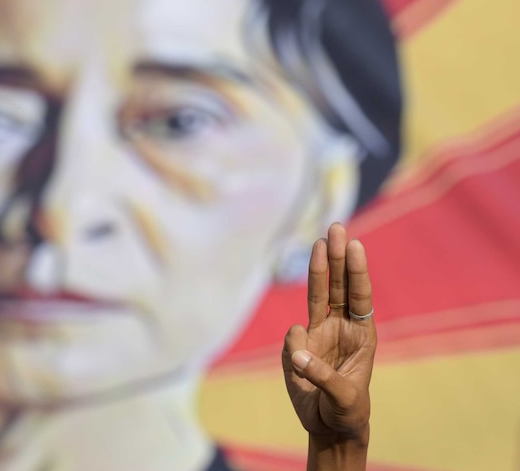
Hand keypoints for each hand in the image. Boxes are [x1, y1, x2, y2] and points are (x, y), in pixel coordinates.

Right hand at [281, 223, 375, 469]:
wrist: (330, 426)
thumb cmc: (346, 411)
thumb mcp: (343, 398)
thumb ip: (320, 374)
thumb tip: (295, 347)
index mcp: (362, 335)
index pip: (359, 297)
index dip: (356, 271)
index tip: (354, 245)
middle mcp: (341, 327)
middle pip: (339, 285)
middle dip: (338, 257)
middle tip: (336, 227)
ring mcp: (319, 333)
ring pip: (318, 294)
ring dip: (319, 268)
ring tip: (320, 240)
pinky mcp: (299, 345)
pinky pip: (293, 335)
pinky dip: (294, 343)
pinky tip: (300, 364)